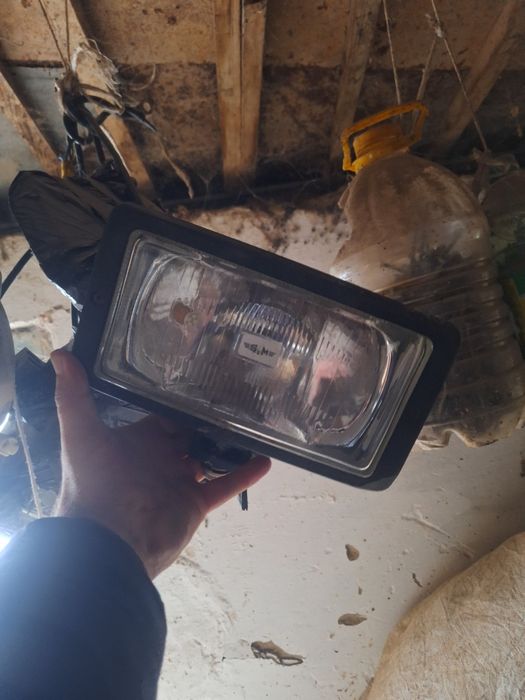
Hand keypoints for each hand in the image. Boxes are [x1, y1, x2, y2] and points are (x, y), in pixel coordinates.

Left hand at [50, 350, 270, 578]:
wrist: (107, 543)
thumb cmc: (94, 484)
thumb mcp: (80, 435)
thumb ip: (73, 396)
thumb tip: (61, 353)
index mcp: (136, 442)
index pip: (162, 416)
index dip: (178, 402)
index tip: (201, 380)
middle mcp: (160, 459)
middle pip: (189, 435)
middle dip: (207, 420)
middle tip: (236, 395)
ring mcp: (180, 481)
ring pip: (209, 458)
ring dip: (229, 444)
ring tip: (255, 421)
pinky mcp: (196, 503)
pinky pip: (225, 486)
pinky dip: (244, 474)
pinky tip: (265, 459)